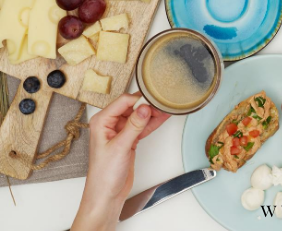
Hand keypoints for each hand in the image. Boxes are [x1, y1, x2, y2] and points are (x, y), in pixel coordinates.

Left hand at [72, 93, 169, 230]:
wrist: (106, 195)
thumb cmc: (104, 175)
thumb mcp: (120, 147)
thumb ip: (134, 126)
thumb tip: (144, 108)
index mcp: (101, 122)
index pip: (123, 101)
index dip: (139, 100)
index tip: (154, 101)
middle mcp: (109, 124)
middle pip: (132, 107)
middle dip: (147, 105)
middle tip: (163, 104)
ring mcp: (120, 132)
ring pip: (139, 116)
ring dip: (152, 113)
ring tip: (167, 108)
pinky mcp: (129, 140)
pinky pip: (142, 127)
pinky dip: (152, 123)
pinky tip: (163, 118)